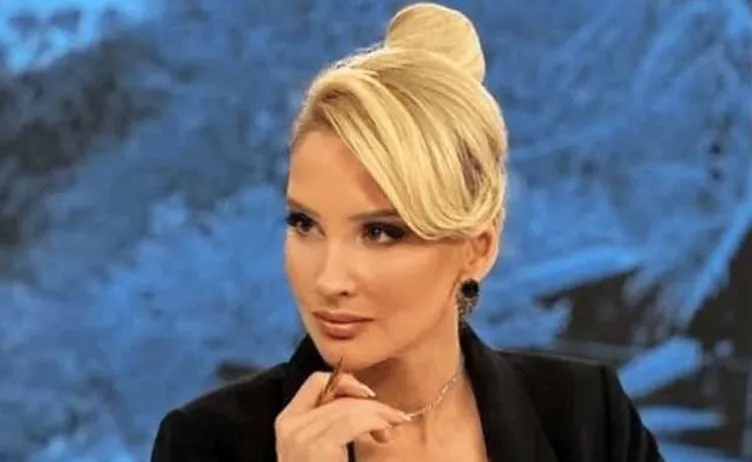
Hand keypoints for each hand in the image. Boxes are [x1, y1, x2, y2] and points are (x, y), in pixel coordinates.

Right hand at [275, 370, 409, 461]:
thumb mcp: (326, 448)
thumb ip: (334, 423)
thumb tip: (364, 398)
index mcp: (287, 422)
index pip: (316, 383)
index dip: (347, 382)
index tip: (370, 396)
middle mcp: (289, 426)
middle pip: (338, 395)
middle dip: (371, 404)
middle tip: (394, 420)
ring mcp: (300, 435)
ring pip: (349, 406)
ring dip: (379, 414)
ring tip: (390, 431)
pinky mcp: (316, 446)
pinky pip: (353, 421)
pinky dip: (376, 422)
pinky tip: (385, 434)